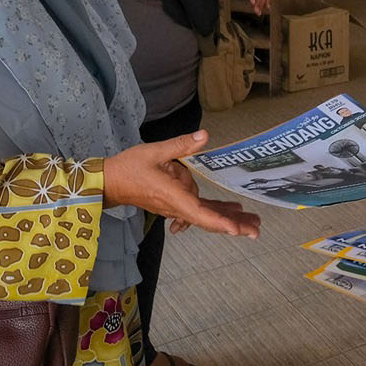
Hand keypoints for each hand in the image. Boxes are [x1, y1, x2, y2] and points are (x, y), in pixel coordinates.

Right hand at [101, 132, 259, 237]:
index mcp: (172, 195)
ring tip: (251, 219)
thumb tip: (204, 136)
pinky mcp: (173, 205)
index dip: (218, 221)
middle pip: (208, 218)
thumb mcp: (155, 151)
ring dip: (227, 216)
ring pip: (204, 214)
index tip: (236, 230)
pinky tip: (228, 211)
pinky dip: (212, 212)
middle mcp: (176, 205)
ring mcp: (174, 207)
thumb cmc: (129, 167)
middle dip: (232, 224)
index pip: (199, 211)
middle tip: (256, 230)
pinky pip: (196, 210)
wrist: (109, 182)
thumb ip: (181, 145)